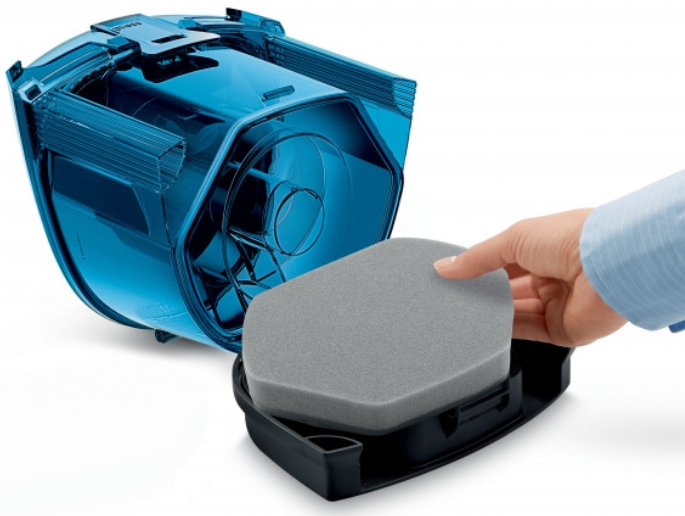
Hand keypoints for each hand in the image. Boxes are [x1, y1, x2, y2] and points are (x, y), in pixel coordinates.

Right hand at [433, 209, 626, 346]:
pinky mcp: (563, 329)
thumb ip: (477, 258)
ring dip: (493, 313)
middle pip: (509, 289)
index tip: (453, 275)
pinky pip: (528, 332)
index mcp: (544, 247)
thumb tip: (445, 267)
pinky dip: (506, 331)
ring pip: (516, 312)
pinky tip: (485, 328)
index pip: (503, 261)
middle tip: (455, 297)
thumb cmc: (572, 238)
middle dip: (484, 293)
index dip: (479, 268)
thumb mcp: (512, 238)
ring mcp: (558, 303)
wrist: (608, 265)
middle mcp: (552, 275)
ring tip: (464, 312)